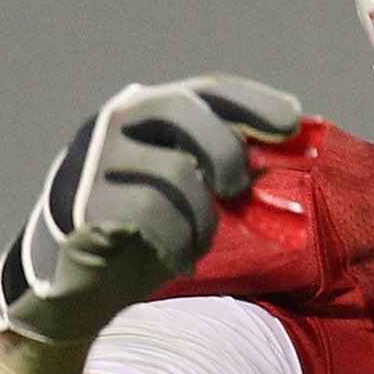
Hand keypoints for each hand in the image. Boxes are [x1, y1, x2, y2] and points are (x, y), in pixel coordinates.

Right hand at [0, 75, 301, 355]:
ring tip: (195, 241)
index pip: (207, 89)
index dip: (253, 101)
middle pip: (183, 112)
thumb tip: (292, 150)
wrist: (78, 284)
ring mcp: (95, 161)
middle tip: (238, 187)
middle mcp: (116, 125)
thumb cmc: (146, 230)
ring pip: (175, 172)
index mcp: (147, 112)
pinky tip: (176, 258)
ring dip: (202, 217)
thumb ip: (224, 164)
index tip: (294, 121)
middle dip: (225, 149)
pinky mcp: (84, 202)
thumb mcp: (189, 188)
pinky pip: (153, 214)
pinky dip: (178, 241)